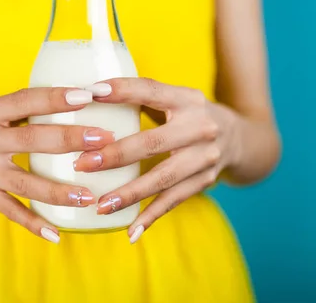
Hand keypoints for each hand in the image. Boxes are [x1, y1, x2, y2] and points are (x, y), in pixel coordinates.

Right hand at [0, 87, 114, 242]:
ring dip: (58, 191)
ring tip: (89, 196)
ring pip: (24, 183)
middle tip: (103, 139)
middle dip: (69, 140)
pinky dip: (32, 223)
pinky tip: (56, 233)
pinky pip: (10, 210)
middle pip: (31, 140)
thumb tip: (82, 98)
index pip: (24, 100)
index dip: (55, 98)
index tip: (87, 96)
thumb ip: (26, 106)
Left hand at [75, 78, 240, 242]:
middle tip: (82, 163)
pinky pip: (173, 201)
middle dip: (114, 155)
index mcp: (187, 99)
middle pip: (152, 142)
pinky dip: (151, 217)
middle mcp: (201, 127)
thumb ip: (142, 98)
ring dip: (129, 193)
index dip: (122, 90)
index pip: (151, 90)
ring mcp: (205, 157)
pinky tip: (131, 232)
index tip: (91, 93)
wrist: (242, 138)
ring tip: (101, 204)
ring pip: (162, 178)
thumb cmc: (190, 115)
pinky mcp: (206, 181)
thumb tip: (88, 95)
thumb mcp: (176, 99)